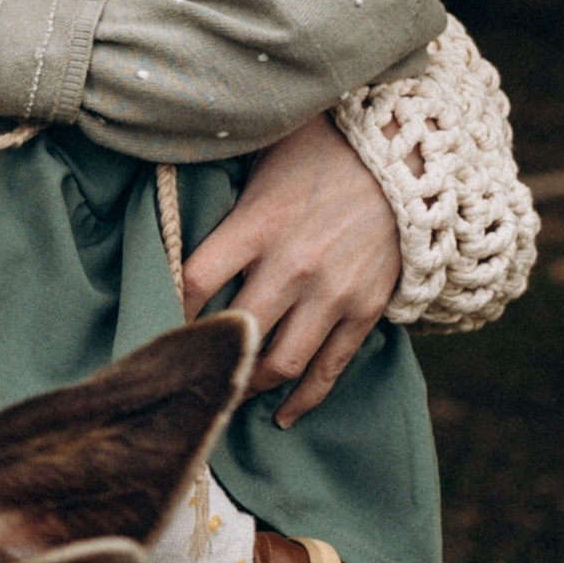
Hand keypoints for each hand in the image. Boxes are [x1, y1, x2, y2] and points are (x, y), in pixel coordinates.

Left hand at [179, 113, 398, 425]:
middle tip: (185, 373)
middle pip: (234, 335)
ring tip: (228, 394)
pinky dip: (304, 399)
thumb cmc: (327, 147)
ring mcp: (333, 294)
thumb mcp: (267, 149)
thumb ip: (224, 178)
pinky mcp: (365, 310)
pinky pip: (329, 369)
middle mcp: (293, 266)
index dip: (167, 309)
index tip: (152, 322)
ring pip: (279, 365)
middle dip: (205, 361)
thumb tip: (167, 167)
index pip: (193, 281)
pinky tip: (281, 415)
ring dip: (248, 387)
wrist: (411, 157)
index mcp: (257, 224)